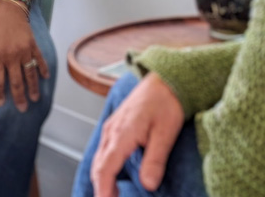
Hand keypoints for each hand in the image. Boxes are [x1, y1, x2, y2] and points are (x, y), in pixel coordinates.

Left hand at [0, 0, 48, 111]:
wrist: (9, 6)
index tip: (1, 103)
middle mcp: (12, 56)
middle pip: (16, 81)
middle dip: (19, 97)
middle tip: (22, 109)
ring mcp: (25, 51)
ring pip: (30, 73)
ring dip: (33, 87)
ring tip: (35, 99)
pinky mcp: (33, 45)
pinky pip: (39, 59)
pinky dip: (43, 69)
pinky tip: (45, 78)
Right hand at [91, 73, 184, 196]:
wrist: (165, 79)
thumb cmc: (166, 101)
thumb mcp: (165, 133)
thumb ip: (155, 160)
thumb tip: (148, 185)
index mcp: (121, 134)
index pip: (105, 169)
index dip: (103, 191)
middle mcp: (112, 131)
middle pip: (98, 166)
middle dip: (101, 188)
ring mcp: (112, 127)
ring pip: (99, 158)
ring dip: (103, 178)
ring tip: (112, 195)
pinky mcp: (116, 125)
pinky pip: (104, 149)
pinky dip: (105, 166)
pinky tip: (115, 174)